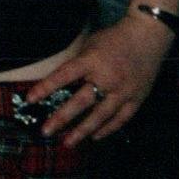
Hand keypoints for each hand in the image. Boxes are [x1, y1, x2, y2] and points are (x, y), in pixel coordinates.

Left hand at [25, 15, 172, 145]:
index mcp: (92, 60)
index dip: (46, 87)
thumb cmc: (114, 38)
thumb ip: (77, 63)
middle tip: (46, 131)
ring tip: (68, 143)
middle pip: (81, 101)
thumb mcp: (90, 43)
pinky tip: (94, 137)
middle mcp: (107, 77)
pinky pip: (120, 119)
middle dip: (62, 118)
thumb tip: (59, 81)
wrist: (148, 36)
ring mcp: (123, 91)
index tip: (30, 99)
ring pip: (100, 116)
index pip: (64, 76)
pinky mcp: (137, 99)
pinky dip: (107, 129)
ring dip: (82, 131)